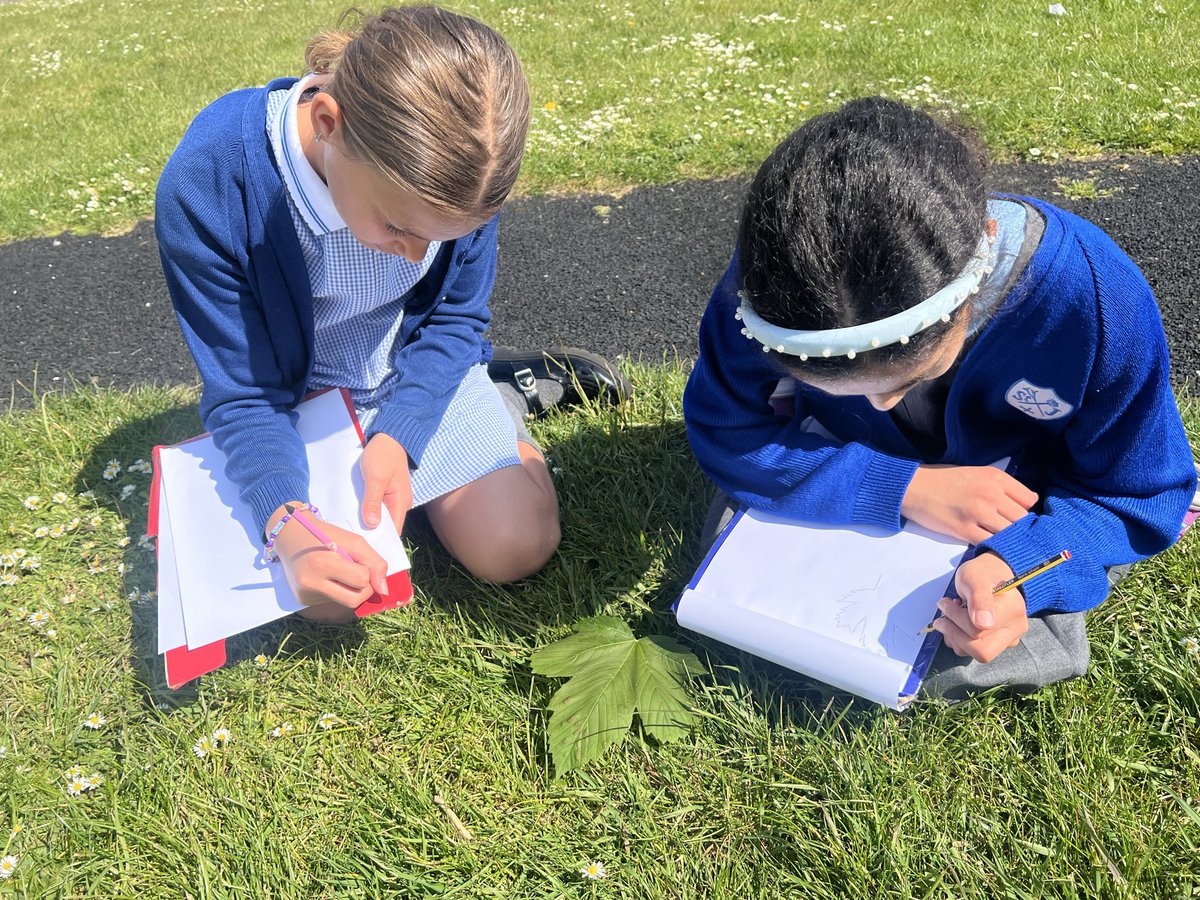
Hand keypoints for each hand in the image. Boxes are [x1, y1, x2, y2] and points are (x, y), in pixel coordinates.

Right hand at [267, 503, 389, 610]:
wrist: (290, 535)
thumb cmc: (325, 535)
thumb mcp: (353, 540)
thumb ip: (374, 562)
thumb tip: (384, 590)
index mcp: (323, 563)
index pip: (362, 580)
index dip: (368, 571)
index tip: (359, 561)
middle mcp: (310, 582)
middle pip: (354, 600)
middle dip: (364, 588)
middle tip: (357, 572)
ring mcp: (305, 594)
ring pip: (345, 603)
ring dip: (351, 590)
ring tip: (341, 572)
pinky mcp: (303, 600)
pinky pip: (332, 602)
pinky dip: (337, 591)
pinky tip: (328, 577)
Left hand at [360, 433, 412, 532]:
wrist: (389, 438)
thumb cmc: (383, 456)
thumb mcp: (375, 478)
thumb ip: (373, 501)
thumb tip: (372, 525)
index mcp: (401, 503)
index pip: (393, 531)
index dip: (382, 541)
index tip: (366, 549)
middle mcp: (400, 504)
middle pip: (386, 527)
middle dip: (372, 534)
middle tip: (353, 542)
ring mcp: (392, 500)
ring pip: (380, 518)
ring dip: (368, 523)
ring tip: (351, 532)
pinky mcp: (385, 494)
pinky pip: (376, 508)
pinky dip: (367, 512)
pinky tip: (354, 517)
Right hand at [901, 464, 1037, 543]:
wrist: (914, 487)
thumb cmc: (945, 480)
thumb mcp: (977, 473)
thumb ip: (1001, 486)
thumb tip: (1027, 502)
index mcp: (995, 478)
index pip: (1029, 499)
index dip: (1025, 509)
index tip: (1015, 514)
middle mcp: (990, 494)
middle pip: (1022, 519)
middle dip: (1018, 526)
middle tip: (1007, 529)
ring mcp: (977, 513)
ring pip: (1009, 533)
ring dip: (1006, 538)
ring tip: (998, 537)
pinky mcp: (963, 530)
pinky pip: (989, 543)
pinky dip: (991, 545)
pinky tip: (986, 542)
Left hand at [932, 552, 1028, 662]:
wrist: (992, 575)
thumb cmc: (983, 573)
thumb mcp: (975, 577)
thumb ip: (979, 598)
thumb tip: (984, 624)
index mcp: (1012, 611)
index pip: (978, 630)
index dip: (955, 619)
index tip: (945, 603)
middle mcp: (1015, 629)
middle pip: (981, 650)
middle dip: (955, 635)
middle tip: (942, 619)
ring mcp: (1009, 639)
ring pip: (978, 654)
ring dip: (956, 639)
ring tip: (951, 618)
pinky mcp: (1000, 644)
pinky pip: (978, 652)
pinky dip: (961, 643)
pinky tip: (957, 626)